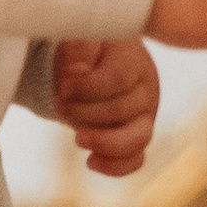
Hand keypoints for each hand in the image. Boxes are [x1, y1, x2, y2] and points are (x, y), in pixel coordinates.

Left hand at [53, 37, 159, 178]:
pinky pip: (135, 160)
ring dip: (104, 142)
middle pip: (122, 110)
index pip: (117, 80)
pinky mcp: (136, 138)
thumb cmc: (86, 50)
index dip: (87, 88)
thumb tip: (78, 73)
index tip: (63, 86)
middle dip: (84, 112)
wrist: (92, 64)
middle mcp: (146, 90)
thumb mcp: (80, 39)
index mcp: (134, 62)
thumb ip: (80, 49)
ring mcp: (144, 117)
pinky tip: (90, 162)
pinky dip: (115, 166)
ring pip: (138, 139)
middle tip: (60, 104)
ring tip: (77, 139)